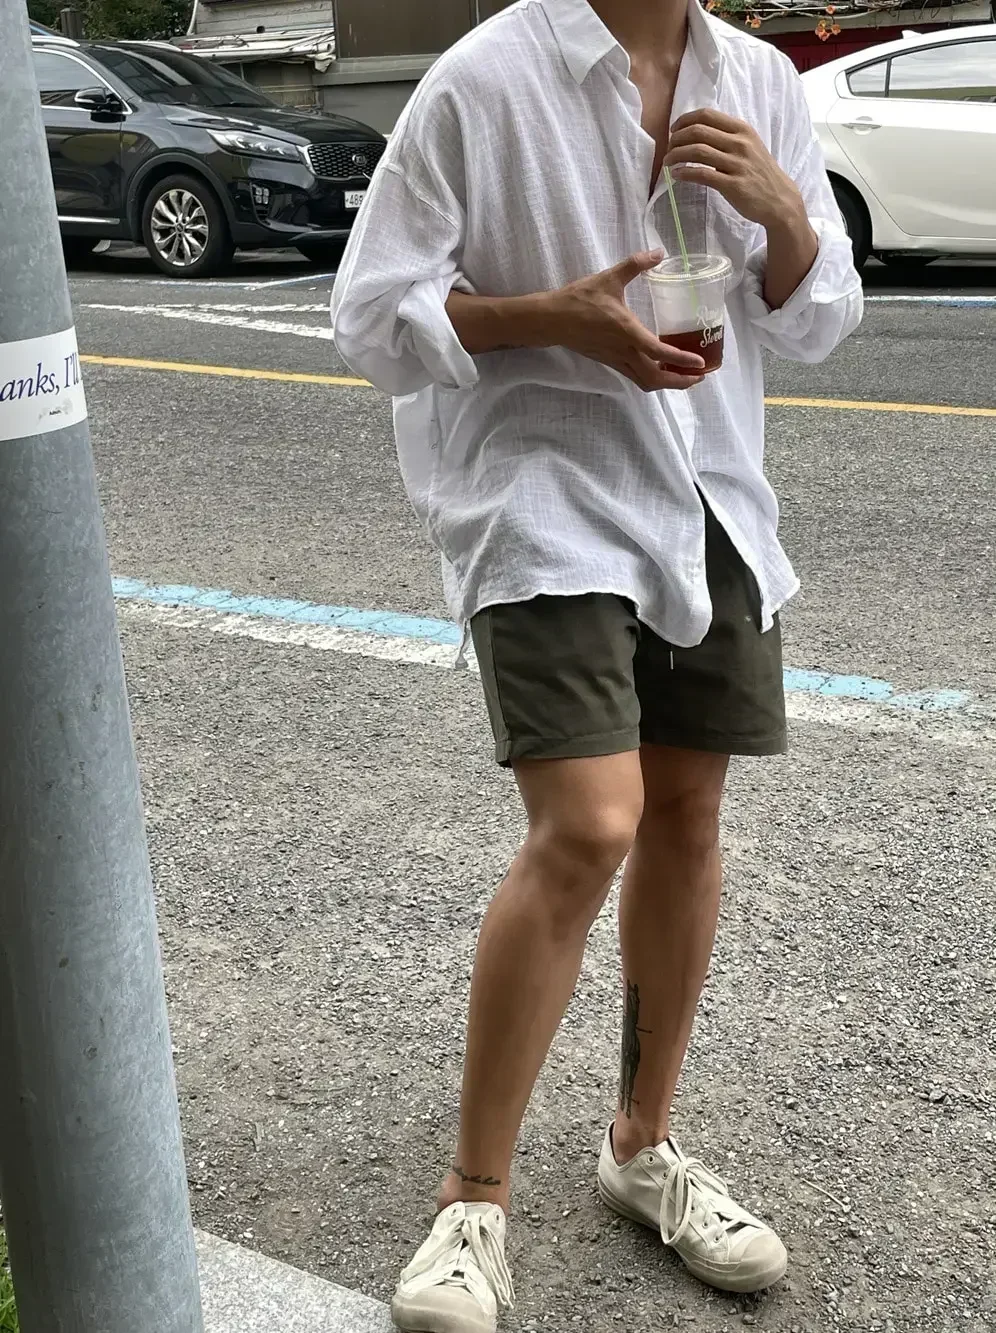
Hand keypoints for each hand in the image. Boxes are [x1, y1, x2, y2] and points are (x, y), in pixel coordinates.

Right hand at [542, 252, 705, 392]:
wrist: (551, 319)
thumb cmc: (579, 299)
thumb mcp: (609, 278)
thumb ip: (636, 264)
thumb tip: (658, 252)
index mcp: (627, 332)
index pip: (659, 352)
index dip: (682, 360)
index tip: (699, 363)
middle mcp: (623, 352)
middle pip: (655, 379)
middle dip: (680, 382)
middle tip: (699, 375)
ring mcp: (616, 360)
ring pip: (645, 382)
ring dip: (667, 384)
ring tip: (685, 377)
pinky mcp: (610, 362)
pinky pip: (636, 377)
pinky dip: (652, 378)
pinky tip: (661, 369)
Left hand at [664, 109, 804, 228]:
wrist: (779, 199)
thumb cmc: (760, 173)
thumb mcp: (748, 146)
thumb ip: (727, 138)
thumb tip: (696, 133)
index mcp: (742, 129)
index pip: (707, 115)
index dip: (685, 120)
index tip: (673, 130)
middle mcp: (740, 143)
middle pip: (698, 131)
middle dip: (676, 138)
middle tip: (668, 148)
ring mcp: (737, 164)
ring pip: (697, 151)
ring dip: (676, 155)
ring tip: (667, 162)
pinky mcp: (733, 185)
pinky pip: (702, 174)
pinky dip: (684, 173)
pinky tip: (676, 175)